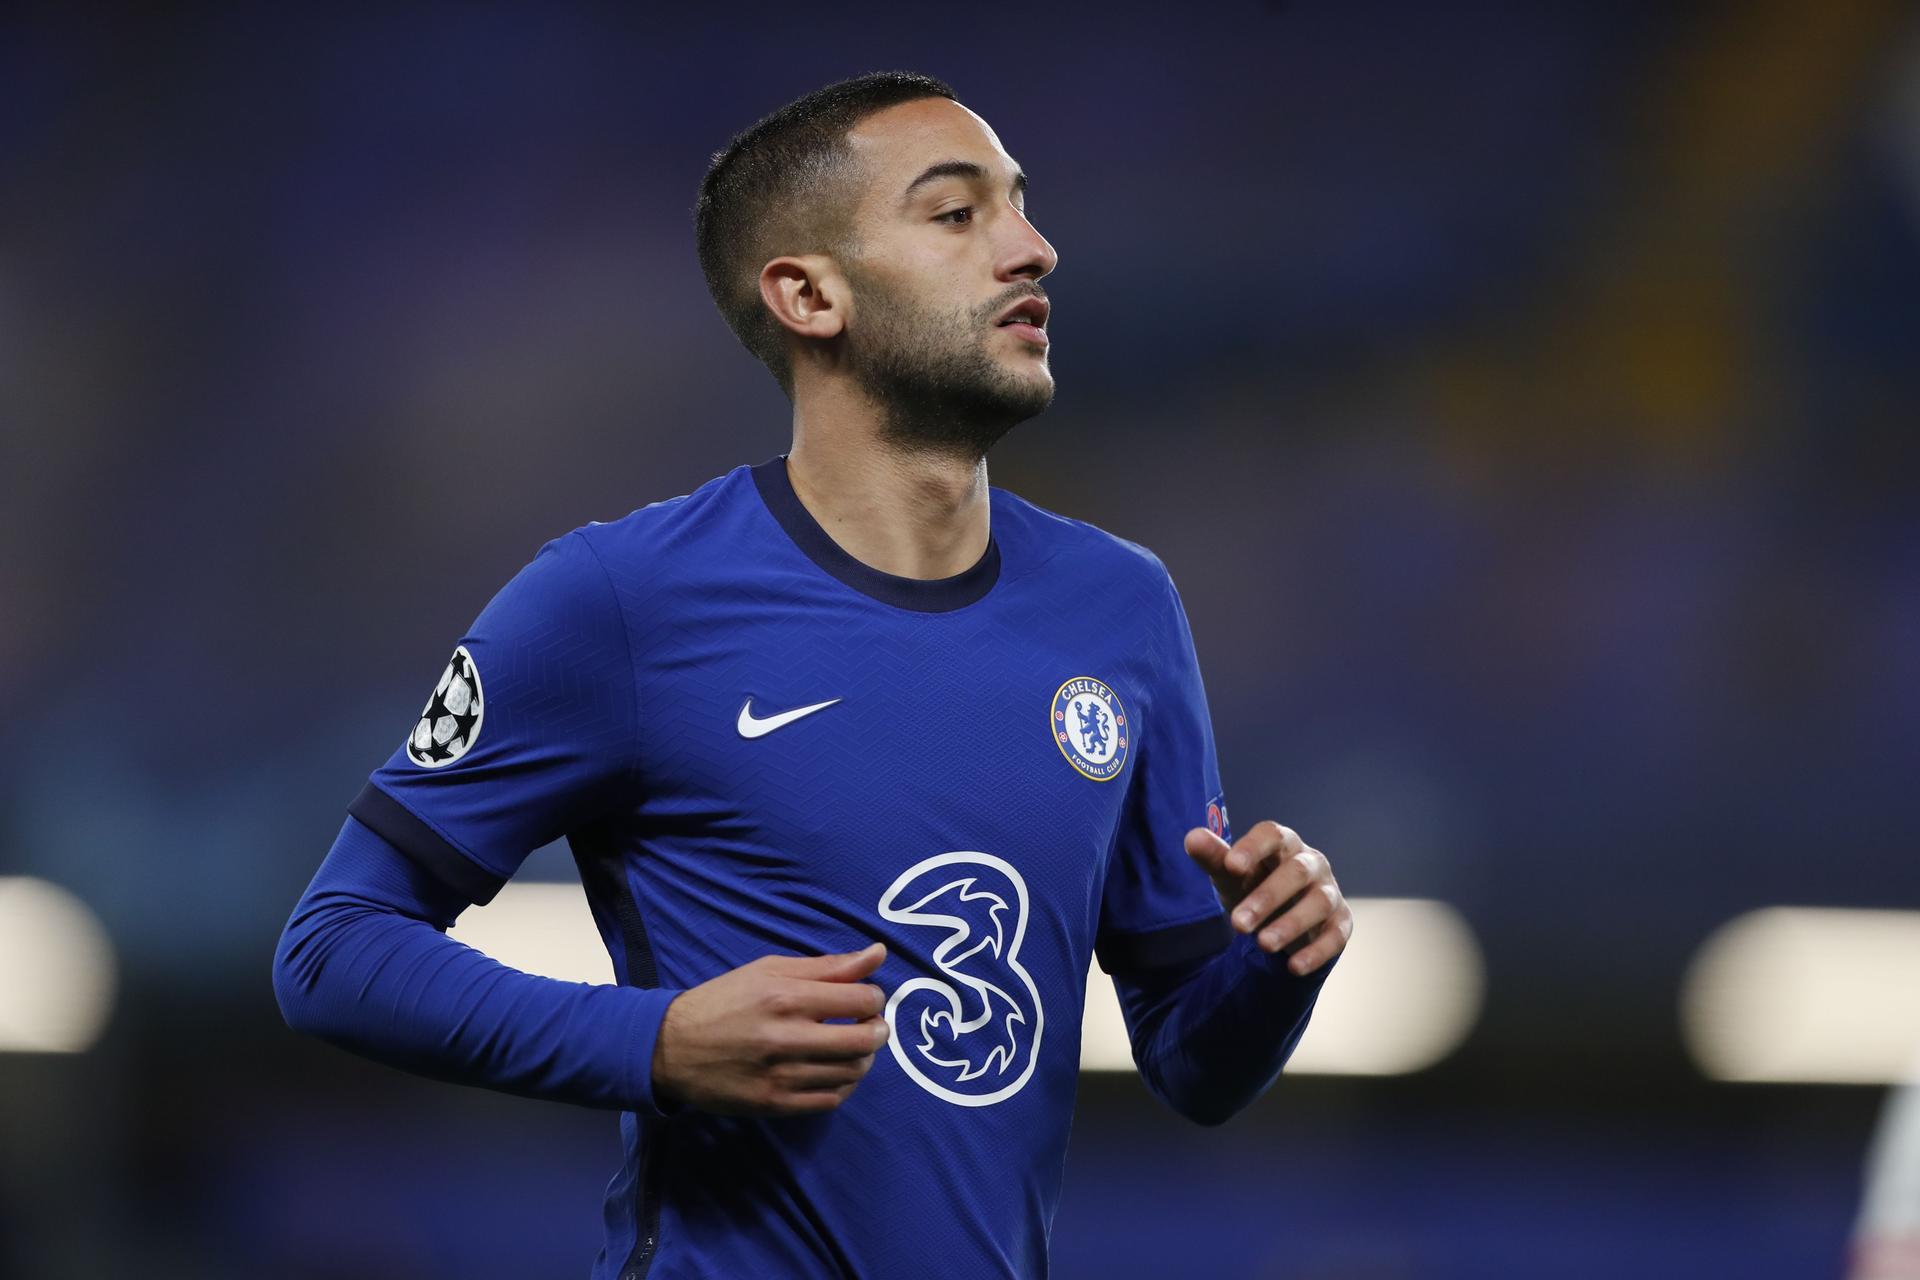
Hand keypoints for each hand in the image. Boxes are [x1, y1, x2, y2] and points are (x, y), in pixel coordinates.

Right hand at [652, 942, 890, 1114]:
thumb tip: (878, 953)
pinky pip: (830, 1100)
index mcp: (786, 997)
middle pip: (864, 1041)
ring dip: (863, 1058)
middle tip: (871, 1025)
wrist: (671, 1047)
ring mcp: (781, 1076)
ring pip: (851, 1072)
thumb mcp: (770, 970)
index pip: (861, 1000)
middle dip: (878, 1031)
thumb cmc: (724, 1000)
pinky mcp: (775, 1105)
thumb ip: (827, 965)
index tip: (867, 999)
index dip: (875, 998)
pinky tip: (834, 1071)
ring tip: (851, 1047)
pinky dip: (843, 1085)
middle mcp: (787, 1037)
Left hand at [1184, 821, 1351, 975]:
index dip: (1253, 847)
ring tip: (1262, 945)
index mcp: (1282, 843)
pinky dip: (1316, 952)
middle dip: (1267, 897)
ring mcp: (1328, 891)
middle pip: (1296, 872)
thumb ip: (1214, 858)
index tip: (1231, 866)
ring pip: (1318, 903)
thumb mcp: (1232, 874)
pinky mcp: (1340, 922)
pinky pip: (1335, 935)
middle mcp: (1310, 863)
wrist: (1282, 914)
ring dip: (1291, 925)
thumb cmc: (1254, 883)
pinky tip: (1293, 967)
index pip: (1271, 835)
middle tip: (1238, 924)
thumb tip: (1192, 838)